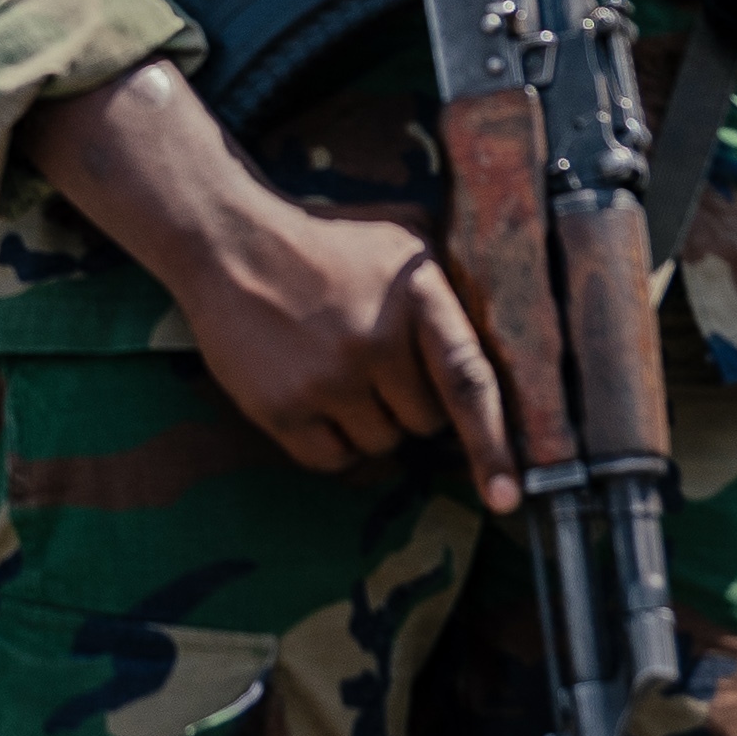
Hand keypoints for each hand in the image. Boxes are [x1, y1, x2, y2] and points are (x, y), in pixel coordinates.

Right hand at [24, 61, 520, 510]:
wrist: (230, 242)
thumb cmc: (324, 241)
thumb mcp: (400, 238)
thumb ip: (448, 284)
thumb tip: (507, 331)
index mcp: (416, 297)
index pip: (468, 382)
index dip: (492, 445)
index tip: (506, 497)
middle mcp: (376, 341)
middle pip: (425, 422)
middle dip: (410, 404)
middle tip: (375, 364)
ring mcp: (327, 379)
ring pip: (381, 443)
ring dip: (368, 422)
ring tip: (337, 371)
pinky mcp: (283, 407)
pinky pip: (332, 459)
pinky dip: (333, 443)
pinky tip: (315, 397)